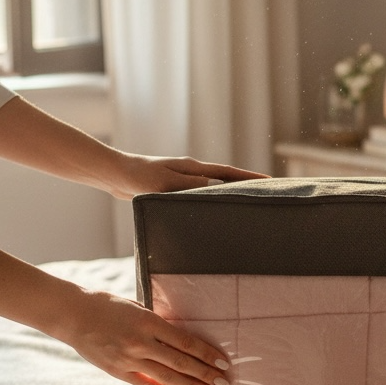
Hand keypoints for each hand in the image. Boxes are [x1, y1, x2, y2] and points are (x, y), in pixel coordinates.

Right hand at [55, 289, 232, 384]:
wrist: (72, 314)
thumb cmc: (107, 305)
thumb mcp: (137, 307)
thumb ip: (158, 324)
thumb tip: (181, 339)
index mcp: (149, 322)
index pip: (186, 342)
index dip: (207, 354)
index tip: (222, 362)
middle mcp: (141, 342)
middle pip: (181, 362)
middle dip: (206, 374)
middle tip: (224, 383)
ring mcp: (129, 359)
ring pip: (168, 377)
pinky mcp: (118, 371)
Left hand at [104, 153, 269, 200]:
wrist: (116, 174)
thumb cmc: (139, 177)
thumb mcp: (166, 182)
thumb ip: (189, 185)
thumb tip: (213, 186)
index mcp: (193, 168)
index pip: (228, 173)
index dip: (249, 177)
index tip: (269, 180)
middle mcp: (192, 173)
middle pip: (225, 180)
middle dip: (245, 186)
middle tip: (265, 195)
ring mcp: (183, 181)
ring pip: (213, 190)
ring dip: (229, 197)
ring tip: (246, 207)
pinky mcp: (174, 191)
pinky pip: (199, 198)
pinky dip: (210, 204)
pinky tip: (213, 215)